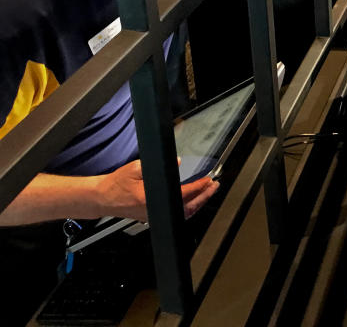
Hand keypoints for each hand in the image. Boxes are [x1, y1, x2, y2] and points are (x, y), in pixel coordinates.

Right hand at [94, 160, 218, 221]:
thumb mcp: (134, 168)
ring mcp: (153, 216)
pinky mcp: (151, 217)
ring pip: (182, 213)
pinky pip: (175, 215)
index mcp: (150, 199)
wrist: (101, 198)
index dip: (198, 188)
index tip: (207, 181)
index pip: (182, 195)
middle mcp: (153, 211)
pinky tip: (194, 201)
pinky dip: (188, 208)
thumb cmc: (115, 185)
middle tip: (213, 186)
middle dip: (204, 196)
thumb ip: (157, 166)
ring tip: (208, 192)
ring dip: (198, 203)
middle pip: (187, 207)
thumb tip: (177, 162)